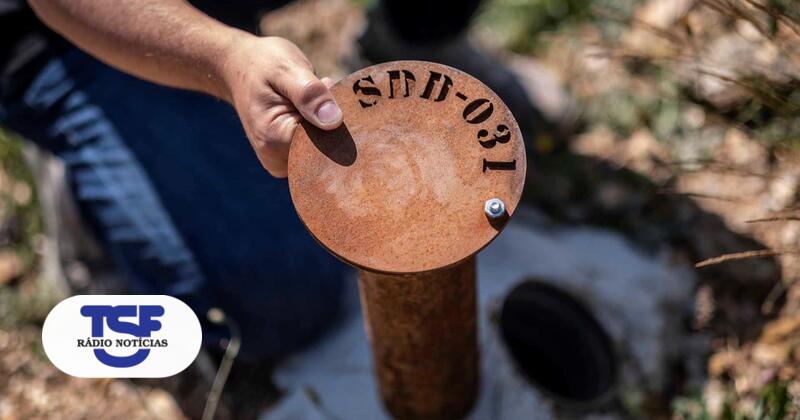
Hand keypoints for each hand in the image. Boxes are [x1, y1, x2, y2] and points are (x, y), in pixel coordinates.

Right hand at [221, 36, 341, 177]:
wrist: (239, 67)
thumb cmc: (262, 64)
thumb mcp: (286, 70)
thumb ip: (309, 94)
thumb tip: (334, 121)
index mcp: (274, 140)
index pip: (326, 144)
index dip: (335, 117)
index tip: (327, 87)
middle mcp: (278, 159)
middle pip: (327, 151)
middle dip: (334, 121)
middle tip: (321, 87)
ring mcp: (284, 163)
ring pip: (326, 150)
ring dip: (328, 123)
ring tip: (311, 96)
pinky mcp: (290, 158)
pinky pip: (319, 148)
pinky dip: (323, 127)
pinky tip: (311, 107)